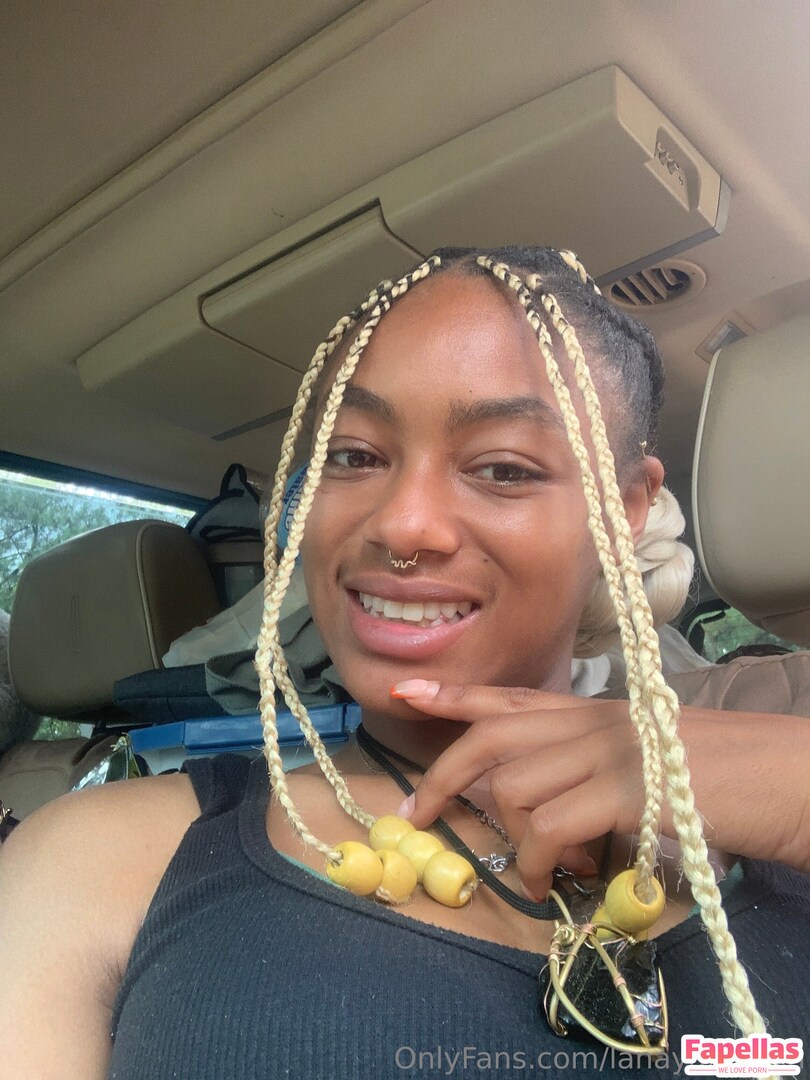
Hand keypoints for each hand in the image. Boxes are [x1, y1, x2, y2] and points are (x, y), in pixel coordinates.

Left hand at [394, 680, 809, 896]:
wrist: (786, 776)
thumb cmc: (723, 777)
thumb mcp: (646, 761)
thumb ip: (592, 772)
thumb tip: (542, 814)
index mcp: (596, 711)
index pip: (514, 696)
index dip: (457, 696)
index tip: (408, 693)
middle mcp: (591, 721)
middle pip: (493, 738)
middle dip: (445, 777)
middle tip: (419, 814)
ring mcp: (606, 749)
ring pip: (514, 787)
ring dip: (516, 840)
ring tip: (547, 869)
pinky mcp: (623, 787)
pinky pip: (547, 826)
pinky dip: (540, 862)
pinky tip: (556, 879)